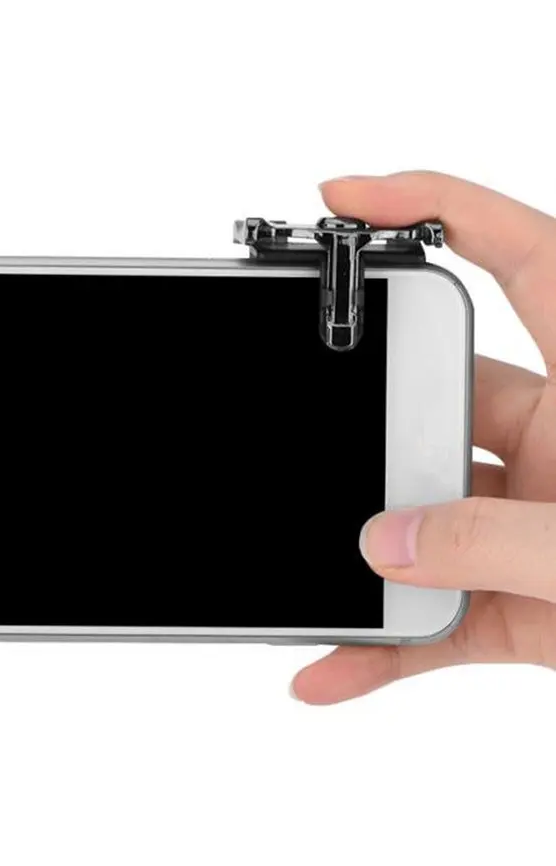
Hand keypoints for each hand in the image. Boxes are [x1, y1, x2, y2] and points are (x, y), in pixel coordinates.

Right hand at [293, 171, 555, 703]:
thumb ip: (496, 542)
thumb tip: (385, 546)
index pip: (527, 258)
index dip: (437, 204)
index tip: (347, 197)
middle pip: (437, 405)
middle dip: (373, 434)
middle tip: (337, 460)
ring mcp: (535, 520)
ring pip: (424, 522)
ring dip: (370, 563)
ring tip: (330, 591)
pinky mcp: (522, 598)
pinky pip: (435, 618)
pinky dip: (383, 647)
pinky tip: (331, 668)